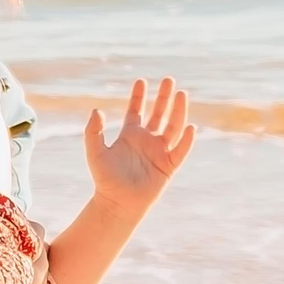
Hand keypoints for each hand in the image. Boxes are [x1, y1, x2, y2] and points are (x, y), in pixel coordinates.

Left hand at [82, 78, 195, 215]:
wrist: (117, 204)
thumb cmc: (105, 180)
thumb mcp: (95, 152)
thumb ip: (93, 132)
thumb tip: (96, 110)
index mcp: (130, 135)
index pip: (137, 110)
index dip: (139, 96)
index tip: (141, 81)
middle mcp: (147, 141)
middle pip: (159, 114)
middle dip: (164, 97)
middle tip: (169, 79)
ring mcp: (159, 152)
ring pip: (173, 127)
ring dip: (178, 111)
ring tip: (182, 94)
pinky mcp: (168, 166)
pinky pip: (180, 150)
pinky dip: (186, 140)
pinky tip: (190, 127)